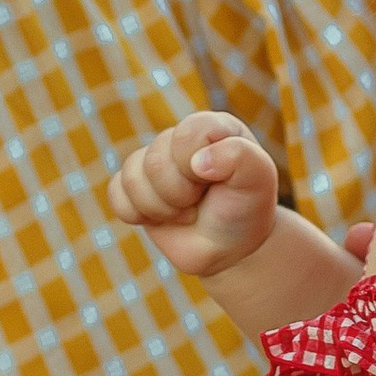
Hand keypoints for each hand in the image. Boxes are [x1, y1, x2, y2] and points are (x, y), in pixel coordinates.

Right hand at [107, 111, 281, 278]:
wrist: (232, 247)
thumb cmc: (247, 209)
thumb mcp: (259, 180)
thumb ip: (240, 157)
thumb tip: (198, 162)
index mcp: (209, 128)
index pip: (186, 134)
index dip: (195, 165)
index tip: (215, 182)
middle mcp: (178, 140)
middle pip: (155, 162)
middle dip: (180, 194)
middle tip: (200, 202)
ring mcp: (153, 164)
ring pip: (131, 178)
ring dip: (161, 208)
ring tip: (186, 212)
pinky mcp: (133, 188)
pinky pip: (116, 194)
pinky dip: (136, 213)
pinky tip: (160, 218)